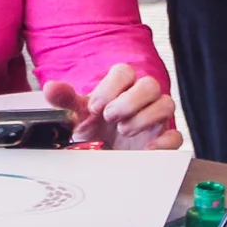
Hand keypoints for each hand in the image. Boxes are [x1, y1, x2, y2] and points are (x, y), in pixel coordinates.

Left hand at [43, 66, 182, 150]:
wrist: (103, 154)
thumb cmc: (94, 128)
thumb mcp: (77, 114)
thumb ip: (65, 100)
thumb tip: (51, 88)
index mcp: (121, 86)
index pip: (124, 72)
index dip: (110, 87)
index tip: (95, 107)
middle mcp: (142, 98)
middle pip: (149, 84)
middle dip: (129, 101)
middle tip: (110, 118)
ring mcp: (156, 117)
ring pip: (166, 104)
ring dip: (145, 117)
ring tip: (123, 131)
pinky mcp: (164, 139)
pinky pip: (176, 136)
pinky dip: (163, 142)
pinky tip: (145, 149)